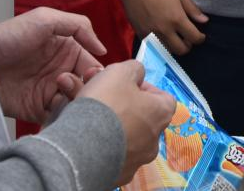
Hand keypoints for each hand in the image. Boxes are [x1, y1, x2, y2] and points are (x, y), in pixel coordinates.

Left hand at [0, 7, 106, 123]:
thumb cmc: (8, 37)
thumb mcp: (45, 19)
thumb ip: (78, 26)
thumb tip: (102, 48)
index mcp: (66, 50)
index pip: (92, 64)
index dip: (96, 71)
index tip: (92, 74)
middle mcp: (61, 71)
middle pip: (86, 86)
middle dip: (85, 87)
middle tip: (68, 82)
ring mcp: (49, 91)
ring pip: (75, 103)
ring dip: (73, 101)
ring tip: (58, 93)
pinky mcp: (37, 109)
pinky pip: (58, 117)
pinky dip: (61, 116)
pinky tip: (52, 107)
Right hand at [80, 60, 176, 184]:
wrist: (81, 147)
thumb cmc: (107, 106)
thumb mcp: (121, 71)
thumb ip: (134, 69)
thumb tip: (137, 73)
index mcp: (161, 114)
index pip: (163, 97)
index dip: (144, 87)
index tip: (126, 84)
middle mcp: (153, 140)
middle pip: (140, 116)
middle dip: (121, 103)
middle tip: (101, 94)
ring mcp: (135, 159)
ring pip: (122, 134)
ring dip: (108, 121)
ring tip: (86, 110)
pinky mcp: (116, 174)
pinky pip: (109, 152)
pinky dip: (99, 141)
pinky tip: (83, 131)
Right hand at [115, 0, 207, 54]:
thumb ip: (192, 9)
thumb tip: (204, 21)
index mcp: (177, 19)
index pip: (194, 37)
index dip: (200, 38)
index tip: (200, 35)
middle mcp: (165, 30)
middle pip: (182, 50)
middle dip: (188, 46)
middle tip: (188, 37)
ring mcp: (152, 35)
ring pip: (168, 51)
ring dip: (175, 46)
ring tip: (175, 37)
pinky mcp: (141, 35)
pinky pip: (155, 47)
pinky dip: (162, 45)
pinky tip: (163, 35)